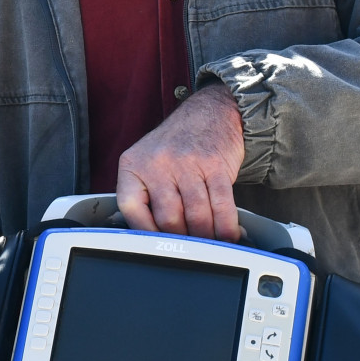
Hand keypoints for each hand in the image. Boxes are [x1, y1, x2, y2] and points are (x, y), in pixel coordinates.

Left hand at [115, 83, 244, 240]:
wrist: (210, 112)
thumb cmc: (177, 145)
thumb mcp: (147, 162)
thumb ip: (146, 195)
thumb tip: (153, 238)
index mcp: (133, 165)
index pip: (131, 210)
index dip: (146, 233)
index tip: (158, 247)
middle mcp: (158, 163)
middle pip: (168, 220)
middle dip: (183, 241)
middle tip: (191, 248)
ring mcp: (187, 163)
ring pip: (197, 217)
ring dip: (206, 237)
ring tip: (210, 244)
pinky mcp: (215, 165)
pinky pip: (221, 206)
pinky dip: (226, 227)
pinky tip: (228, 235)